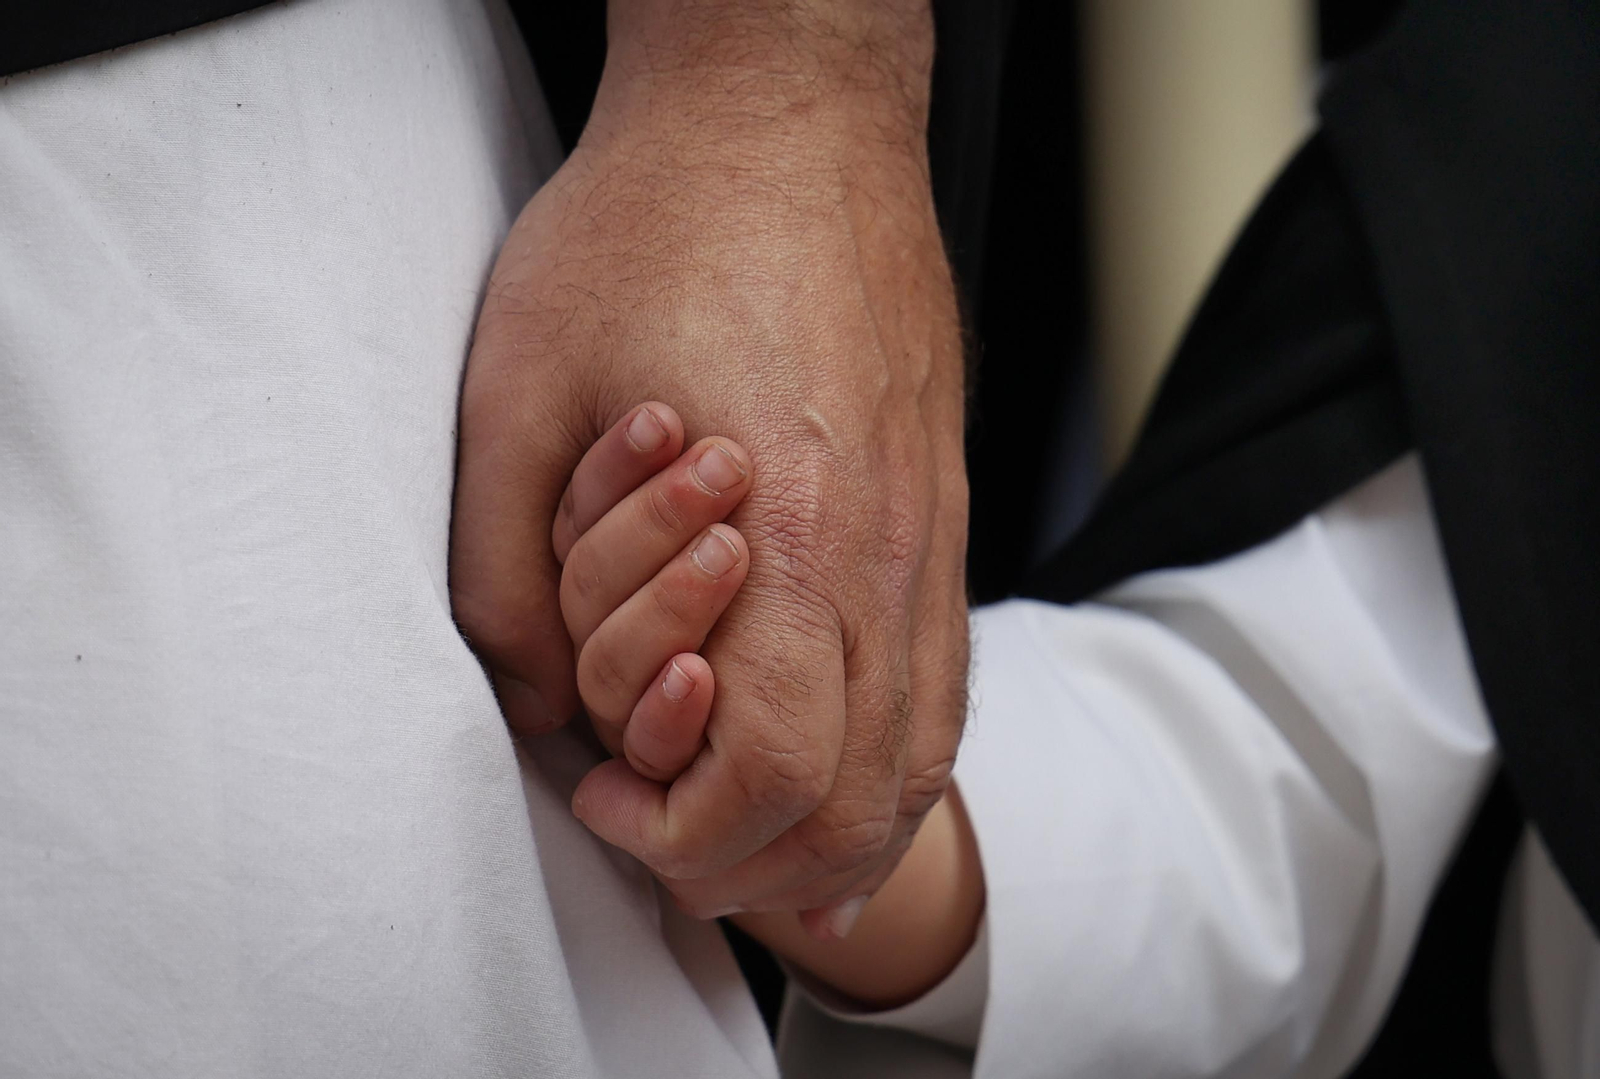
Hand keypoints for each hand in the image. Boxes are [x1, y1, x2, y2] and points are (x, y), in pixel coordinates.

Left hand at [449, 0, 969, 921]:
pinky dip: (890, 764)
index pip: (774, 773)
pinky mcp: (943, 509)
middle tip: (666, 837)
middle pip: (861, 802)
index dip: (682, 828)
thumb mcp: (516, 394)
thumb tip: (534, 707)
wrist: (785, 115)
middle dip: (756, 865)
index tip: (606, 793)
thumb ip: (507, 581)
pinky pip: (943, 682)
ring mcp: (933, 534)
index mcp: (790, 532)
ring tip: (749, 841)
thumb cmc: (654, 230)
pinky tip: (836, 769)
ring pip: (922, 759)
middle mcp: (888, 554)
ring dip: (835, 835)